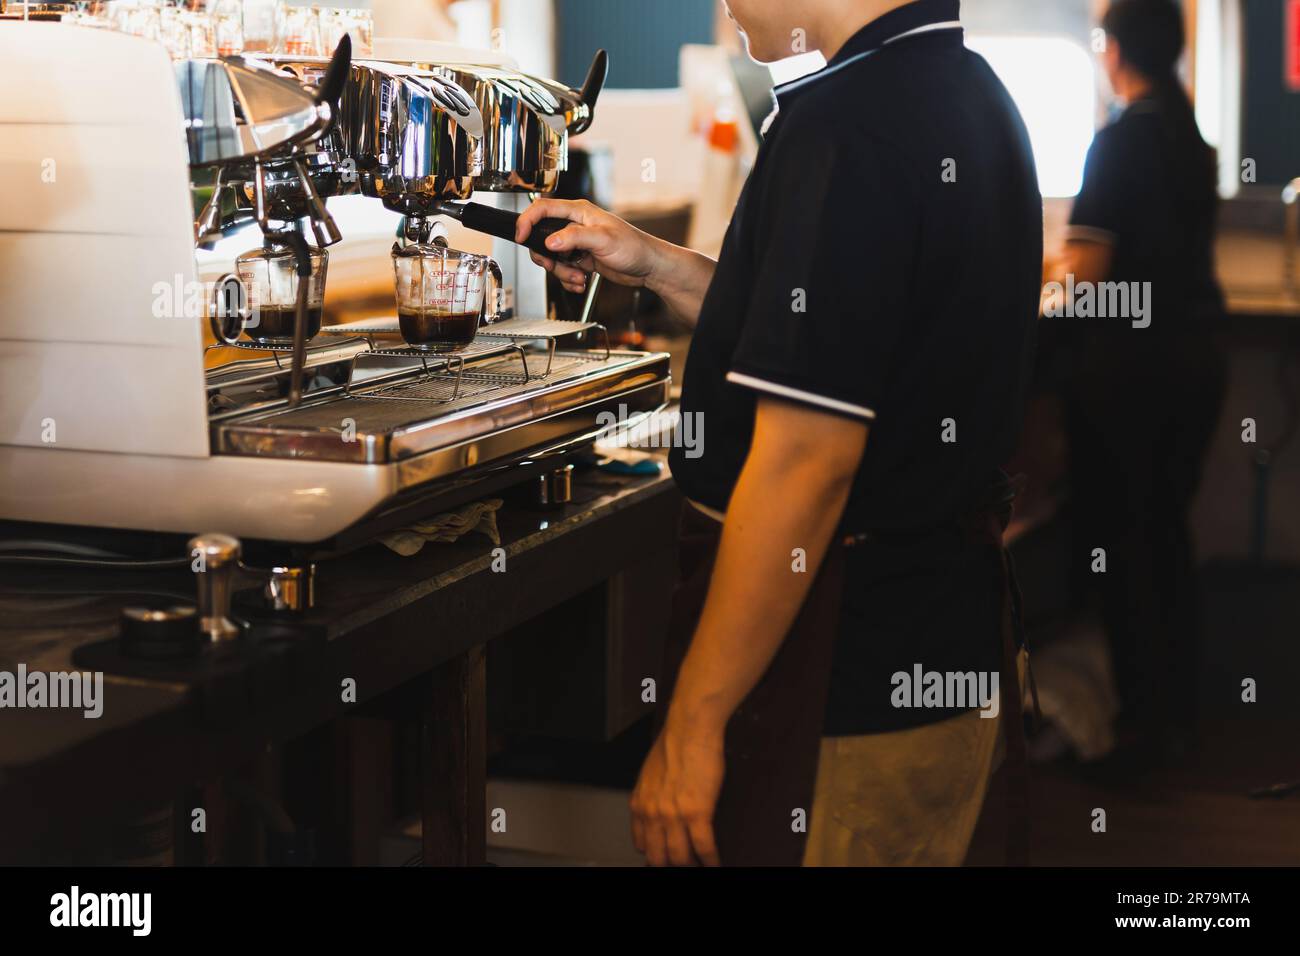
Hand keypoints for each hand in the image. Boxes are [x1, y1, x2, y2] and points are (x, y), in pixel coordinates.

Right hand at [515, 198, 663, 294]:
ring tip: (579, 277)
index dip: (527, 221)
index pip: (543, 208)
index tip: (520, 236)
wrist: (648, 267)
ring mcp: (578, 243)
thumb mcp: (603, 239)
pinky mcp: (582, 259)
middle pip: (542, 238)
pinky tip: (582, 281)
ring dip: (562, 272)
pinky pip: (564, 270)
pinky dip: (569, 279)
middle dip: (547, 257)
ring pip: (553, 258)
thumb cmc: (634, 247)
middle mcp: (576, 225)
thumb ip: (574, 237)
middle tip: (554, 266)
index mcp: (579, 212)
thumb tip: (550, 240)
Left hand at [629, 718, 724, 865]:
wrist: (689, 730)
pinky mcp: (697, 812)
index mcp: (640, 805)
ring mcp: (673, 816)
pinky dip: (711, 860)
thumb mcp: (650, 775)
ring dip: (692, 864)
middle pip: (658, 858)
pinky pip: (704, 847)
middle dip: (671, 865)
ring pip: (680, 857)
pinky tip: (715, 862)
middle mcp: (652, 814)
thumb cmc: (673, 745)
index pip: (642, 845)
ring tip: (701, 865)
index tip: (666, 858)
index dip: (656, 855)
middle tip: (685, 864)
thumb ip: (650, 798)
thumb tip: (658, 813)